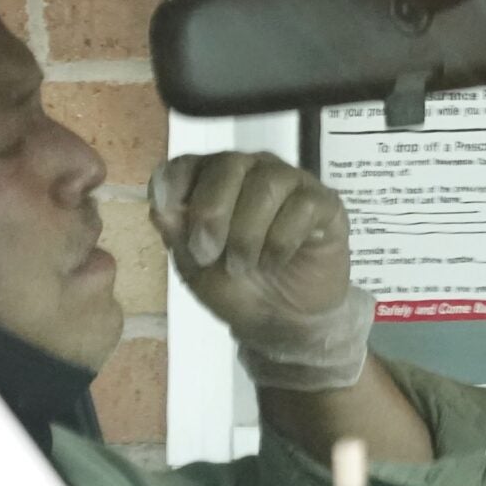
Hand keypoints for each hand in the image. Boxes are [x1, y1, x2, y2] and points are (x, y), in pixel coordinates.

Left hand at [152, 153, 367, 389]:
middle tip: (207, 254)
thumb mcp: (193, 267)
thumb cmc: (237, 289)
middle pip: (230, 163)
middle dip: (212, 212)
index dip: (177, 188)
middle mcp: (253, 171)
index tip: (174, 223)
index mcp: (213, 181)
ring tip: (244, 265)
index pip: (189, 162)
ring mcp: (292, 184)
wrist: (283, 323)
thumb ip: (175, 231)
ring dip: (248, 232)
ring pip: (268, 183)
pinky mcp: (325, 204)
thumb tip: (159, 201)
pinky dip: (282, 240)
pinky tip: (276, 261)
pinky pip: (304, 205)